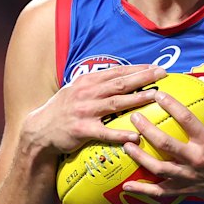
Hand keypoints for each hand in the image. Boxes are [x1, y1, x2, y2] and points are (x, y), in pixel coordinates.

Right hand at [22, 64, 166, 154]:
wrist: (40, 129)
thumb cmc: (64, 110)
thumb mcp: (77, 90)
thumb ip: (97, 84)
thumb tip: (123, 78)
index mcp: (88, 81)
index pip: (117, 71)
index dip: (138, 68)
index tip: (157, 67)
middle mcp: (87, 93)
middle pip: (120, 83)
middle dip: (143, 77)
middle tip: (162, 75)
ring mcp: (84, 111)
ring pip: (115, 103)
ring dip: (137, 99)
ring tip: (155, 97)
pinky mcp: (82, 130)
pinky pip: (104, 132)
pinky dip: (120, 134)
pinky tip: (135, 137)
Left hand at [122, 82, 203, 200]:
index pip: (187, 120)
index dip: (171, 105)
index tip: (157, 94)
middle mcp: (196, 159)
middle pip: (166, 144)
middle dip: (147, 130)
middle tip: (134, 117)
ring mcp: (188, 177)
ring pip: (158, 168)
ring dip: (140, 157)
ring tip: (125, 145)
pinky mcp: (184, 190)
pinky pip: (160, 192)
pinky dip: (142, 190)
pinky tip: (126, 186)